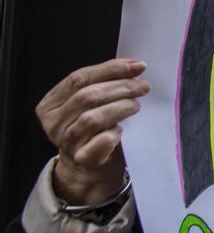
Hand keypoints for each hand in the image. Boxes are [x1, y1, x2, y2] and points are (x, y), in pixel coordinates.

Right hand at [36, 58, 149, 204]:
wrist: (88, 166)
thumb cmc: (93, 128)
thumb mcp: (90, 104)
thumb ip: (102, 84)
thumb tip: (135, 66)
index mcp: (51, 103)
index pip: (79, 78)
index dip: (110, 69)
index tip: (138, 66)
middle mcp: (54, 122)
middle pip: (87, 96)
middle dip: (121, 87)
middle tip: (143, 87)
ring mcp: (66, 142)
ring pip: (93, 118)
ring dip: (120, 107)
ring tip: (135, 106)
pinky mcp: (82, 159)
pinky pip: (100, 142)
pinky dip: (114, 133)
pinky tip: (121, 130)